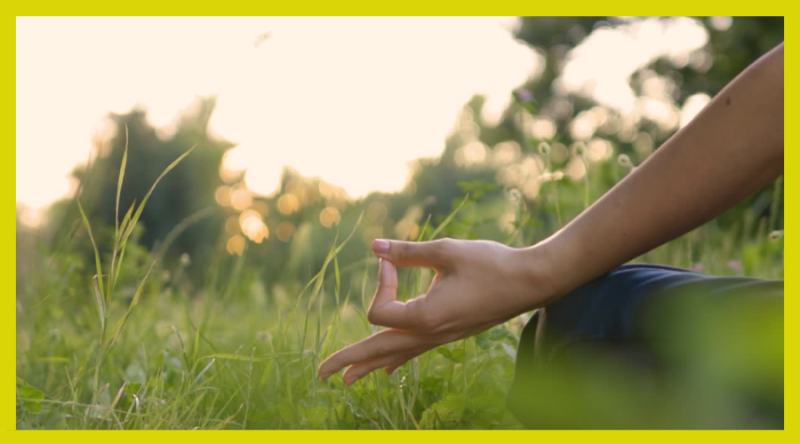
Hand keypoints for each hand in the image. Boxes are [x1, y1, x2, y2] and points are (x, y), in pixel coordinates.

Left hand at [317, 238, 556, 384]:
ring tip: (344, 379)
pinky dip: (396, 360)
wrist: (530, 281)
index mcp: (426, 318)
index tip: (391, 260)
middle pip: (379, 352)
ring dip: (369, 365)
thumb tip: (373, 247)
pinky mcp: (449, 335)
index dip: (380, 281)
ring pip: (397, 357)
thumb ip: (407, 251)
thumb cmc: (491, 263)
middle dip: (348, 360)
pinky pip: (415, 352)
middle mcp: (431, 335)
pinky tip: (388, 370)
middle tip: (319, 373)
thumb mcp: (446, 251)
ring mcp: (441, 339)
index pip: (380, 309)